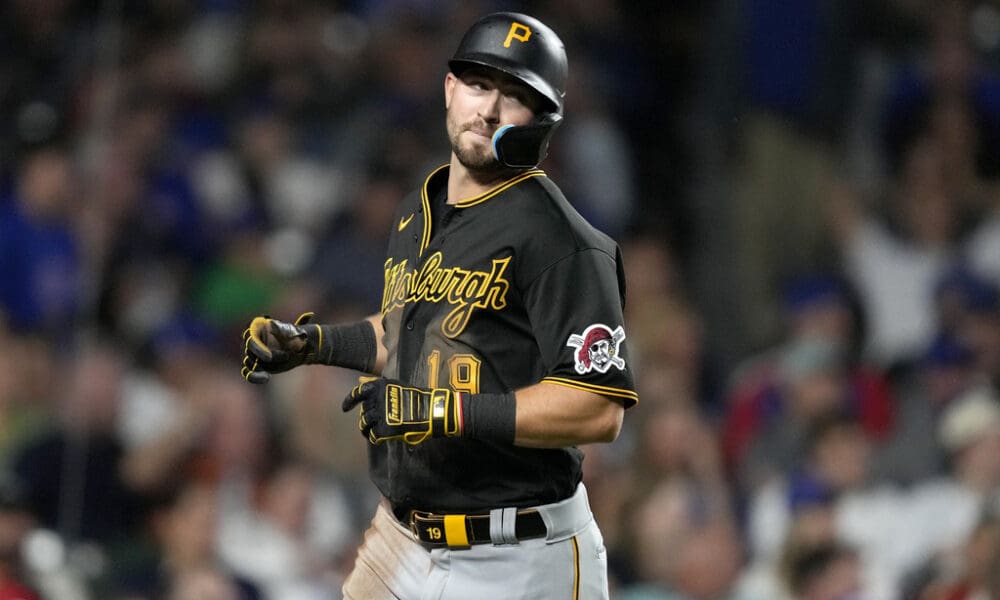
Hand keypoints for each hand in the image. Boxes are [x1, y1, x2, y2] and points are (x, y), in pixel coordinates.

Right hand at [241, 312, 317, 383]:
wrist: (297, 346)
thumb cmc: (293, 334)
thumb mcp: (290, 330)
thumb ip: (281, 328)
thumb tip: (272, 324)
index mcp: (256, 328)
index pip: (250, 340)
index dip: (258, 350)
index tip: (269, 358)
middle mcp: (251, 341)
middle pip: (250, 353)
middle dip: (266, 358)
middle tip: (286, 356)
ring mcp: (252, 354)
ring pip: (249, 364)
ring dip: (264, 367)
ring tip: (281, 362)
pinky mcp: (255, 365)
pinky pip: (249, 373)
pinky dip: (254, 377)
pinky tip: (266, 378)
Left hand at [342, 378, 462, 444]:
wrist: (432, 411)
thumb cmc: (417, 398)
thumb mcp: (396, 387)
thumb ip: (377, 386)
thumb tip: (360, 380)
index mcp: (379, 386)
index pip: (358, 393)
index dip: (349, 401)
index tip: (345, 409)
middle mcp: (377, 399)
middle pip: (363, 411)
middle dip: (365, 418)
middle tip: (369, 424)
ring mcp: (380, 414)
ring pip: (365, 424)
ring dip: (366, 430)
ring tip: (371, 433)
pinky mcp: (384, 428)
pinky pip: (374, 435)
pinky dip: (375, 438)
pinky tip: (380, 438)